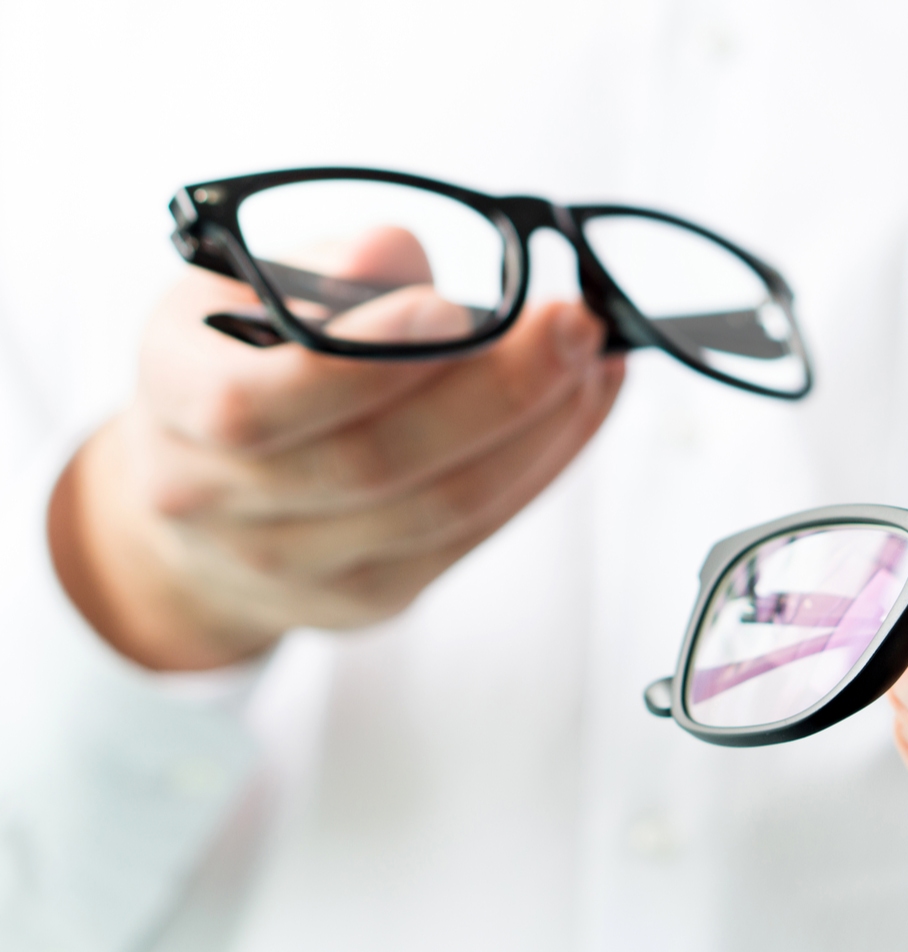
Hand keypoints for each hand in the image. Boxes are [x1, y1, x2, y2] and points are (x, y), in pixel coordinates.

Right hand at [50, 230, 624, 669]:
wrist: (198, 508)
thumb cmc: (233, 366)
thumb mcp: (242, 288)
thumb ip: (324, 267)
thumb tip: (401, 259)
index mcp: (173, 405)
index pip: (261, 403)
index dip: (362, 359)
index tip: (450, 304)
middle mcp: (221, 502)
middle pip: (377, 462)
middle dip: (495, 389)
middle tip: (570, 326)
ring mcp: (297, 567)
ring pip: (443, 508)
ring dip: (540, 431)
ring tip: (593, 363)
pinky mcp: (370, 596)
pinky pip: (475, 534)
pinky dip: (543, 465)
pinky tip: (581, 407)